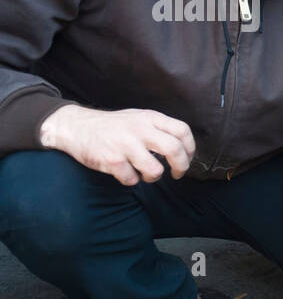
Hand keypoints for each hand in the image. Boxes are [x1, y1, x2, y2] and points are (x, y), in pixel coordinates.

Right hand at [40, 104, 194, 184]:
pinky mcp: (111, 159)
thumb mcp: (137, 118)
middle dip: (181, 166)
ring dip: (153, 177)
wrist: (75, 127)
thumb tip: (183, 148)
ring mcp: (125, 144)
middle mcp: (139, 129)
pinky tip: (126, 173)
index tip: (187, 158)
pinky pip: (132, 179)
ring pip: (155, 169)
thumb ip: (158, 128)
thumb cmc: (112, 126)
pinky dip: (131, 180)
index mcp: (149, 117)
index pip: (182, 130)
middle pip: (174, 150)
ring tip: (145, 173)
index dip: (190, 148)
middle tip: (177, 174)